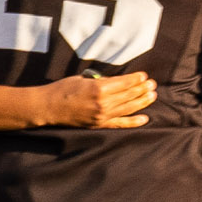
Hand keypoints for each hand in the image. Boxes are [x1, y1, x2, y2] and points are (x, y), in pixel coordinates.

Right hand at [35, 71, 157, 127]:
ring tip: (152, 96)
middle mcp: (103, 103)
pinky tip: (145, 119)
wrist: (48, 108)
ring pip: (128, 108)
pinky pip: (120, 124)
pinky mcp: (99, 125)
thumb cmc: (63, 89)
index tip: (144, 76)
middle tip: (153, 85)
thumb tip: (117, 81)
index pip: (124, 83)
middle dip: (142, 89)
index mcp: (99, 88)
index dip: (136, 79)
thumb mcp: (83, 79)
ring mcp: (102, 116)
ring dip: (142, 102)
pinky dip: (134, 122)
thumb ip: (101, 81)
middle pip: (129, 95)